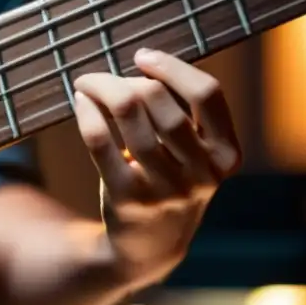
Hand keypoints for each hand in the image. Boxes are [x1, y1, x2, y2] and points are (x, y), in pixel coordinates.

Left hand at [73, 49, 241, 282]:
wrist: (150, 246)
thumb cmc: (170, 181)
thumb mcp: (194, 155)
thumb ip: (182, 114)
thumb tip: (143, 63)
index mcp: (225, 154)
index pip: (207, 94)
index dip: (173, 67)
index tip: (142, 57)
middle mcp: (201, 173)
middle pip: (161, 102)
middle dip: (126, 80)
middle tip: (102, 77)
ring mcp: (164, 189)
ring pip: (129, 117)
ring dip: (101, 89)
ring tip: (86, 83)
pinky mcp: (127, 199)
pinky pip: (100, 142)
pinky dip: (87, 114)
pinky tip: (80, 101)